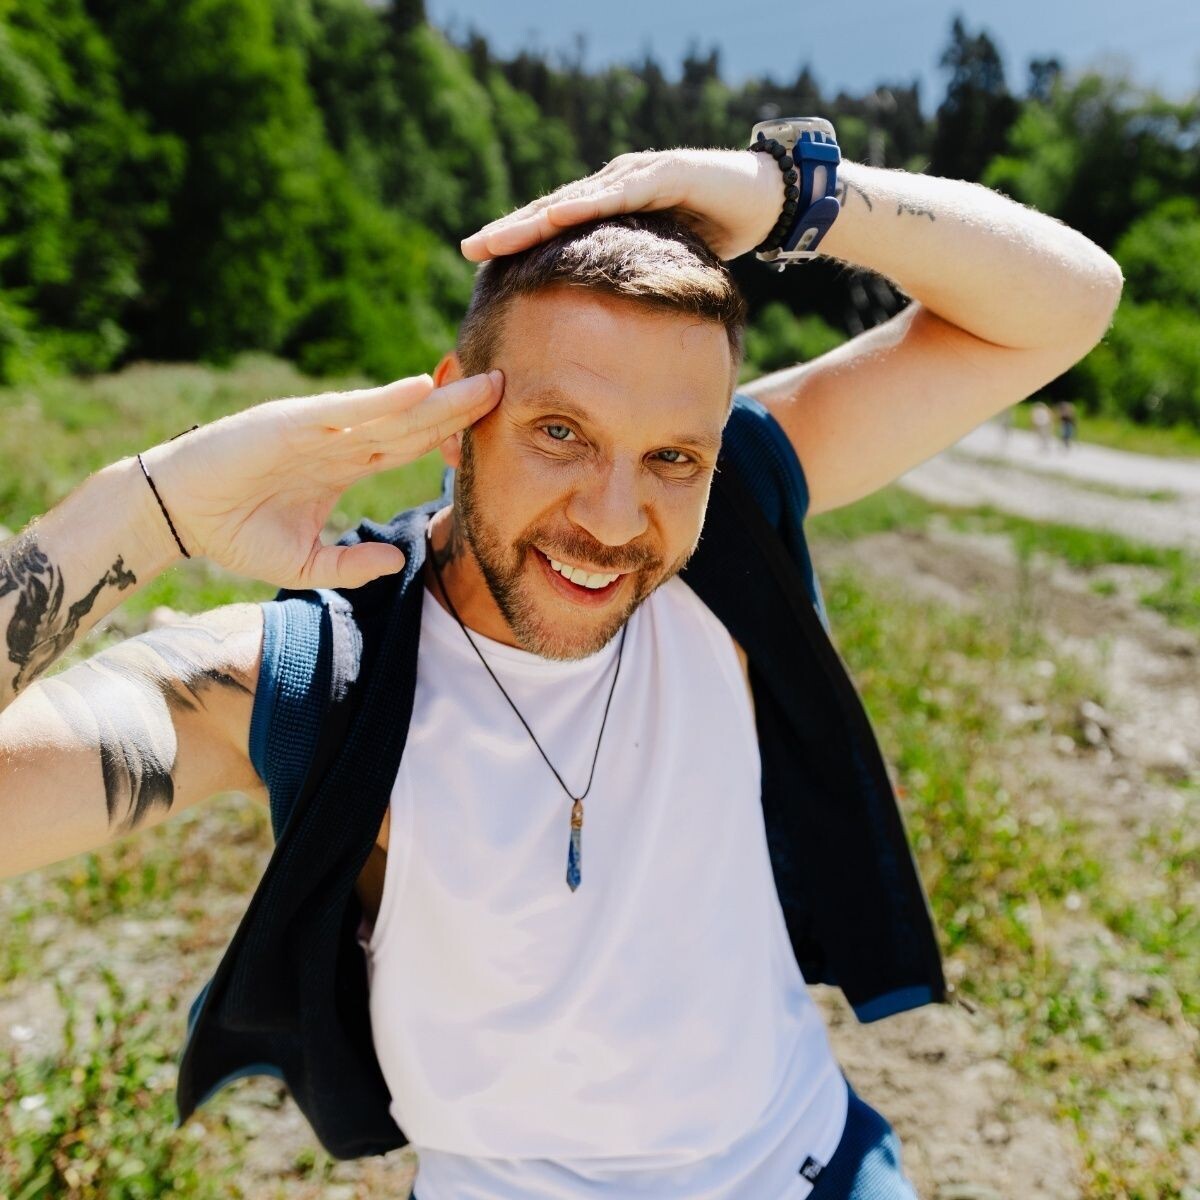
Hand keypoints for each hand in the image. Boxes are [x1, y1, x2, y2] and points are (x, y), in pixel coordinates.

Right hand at [137, 371, 502, 589]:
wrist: (180, 515)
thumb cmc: (237, 533)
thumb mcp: (305, 564)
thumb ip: (352, 563)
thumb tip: (398, 559)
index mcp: (346, 464)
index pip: (411, 446)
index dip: (452, 436)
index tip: (496, 428)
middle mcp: (340, 440)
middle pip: (414, 423)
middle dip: (461, 408)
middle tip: (509, 389)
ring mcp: (319, 427)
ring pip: (392, 412)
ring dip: (440, 398)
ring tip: (486, 384)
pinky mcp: (292, 421)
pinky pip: (346, 409)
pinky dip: (383, 399)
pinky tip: (421, 388)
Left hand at [459, 149, 784, 262]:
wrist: (767, 198)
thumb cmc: (712, 233)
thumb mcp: (662, 270)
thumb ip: (632, 289)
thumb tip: (607, 334)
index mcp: (610, 211)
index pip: (554, 230)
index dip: (517, 245)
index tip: (478, 266)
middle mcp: (616, 187)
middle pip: (553, 211)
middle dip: (511, 231)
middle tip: (470, 249)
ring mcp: (638, 176)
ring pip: (578, 198)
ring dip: (536, 218)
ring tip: (499, 237)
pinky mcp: (667, 172)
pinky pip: (621, 191)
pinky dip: (588, 203)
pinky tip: (558, 215)